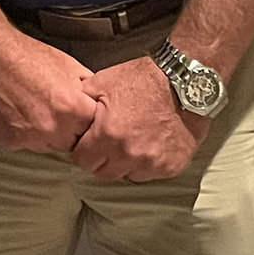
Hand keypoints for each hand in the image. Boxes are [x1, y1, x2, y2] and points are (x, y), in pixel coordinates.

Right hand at [0, 24, 98, 155]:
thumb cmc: (27, 55)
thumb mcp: (70, 66)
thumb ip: (89, 90)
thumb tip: (102, 103)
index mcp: (72, 109)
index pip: (93, 130)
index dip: (87, 120)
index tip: (80, 113)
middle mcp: (51, 128)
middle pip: (73, 142)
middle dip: (70, 130)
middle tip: (57, 109)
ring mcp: (28, 137)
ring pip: (49, 146)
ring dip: (49, 133)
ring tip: (37, 107)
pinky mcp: (9, 141)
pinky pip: (26, 144)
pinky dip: (26, 133)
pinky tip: (21, 111)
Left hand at [72, 56, 206, 181]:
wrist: (185, 80)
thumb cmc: (143, 79)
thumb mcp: (101, 82)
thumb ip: (81, 104)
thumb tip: (68, 117)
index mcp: (108, 135)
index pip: (83, 161)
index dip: (84, 150)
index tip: (90, 142)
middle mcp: (129, 155)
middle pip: (104, 173)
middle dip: (103, 159)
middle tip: (110, 141)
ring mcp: (153, 163)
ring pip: (128, 175)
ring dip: (127, 163)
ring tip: (133, 141)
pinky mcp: (172, 166)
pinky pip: (152, 174)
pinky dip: (149, 163)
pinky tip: (151, 143)